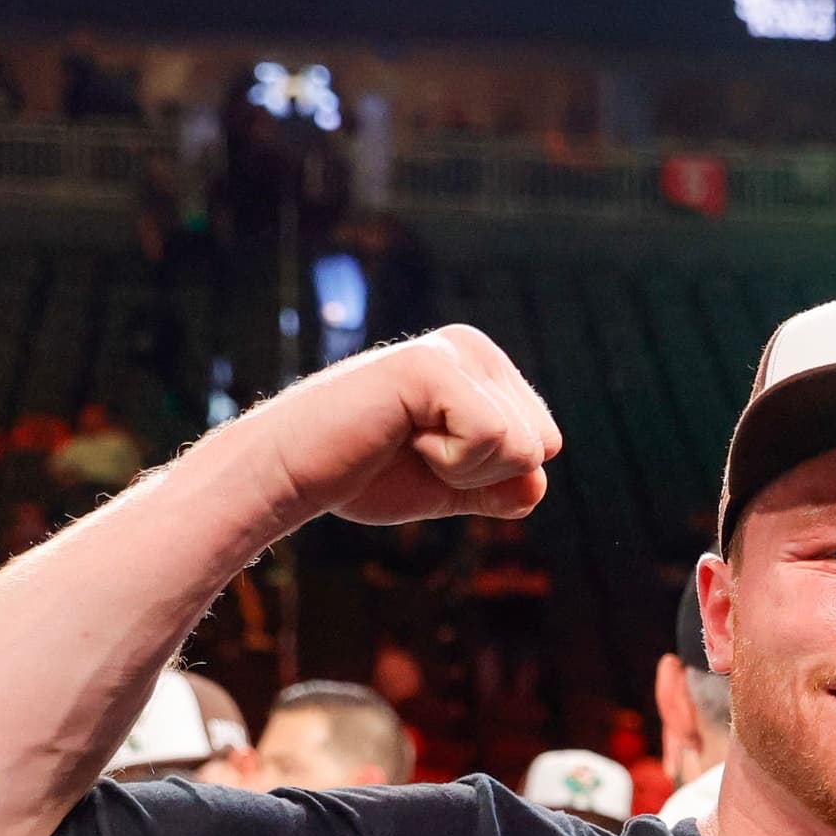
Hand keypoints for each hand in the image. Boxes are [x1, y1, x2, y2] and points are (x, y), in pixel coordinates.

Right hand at [237, 325, 559, 530]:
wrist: (290, 474)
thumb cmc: (361, 475)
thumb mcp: (449, 487)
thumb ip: (499, 487)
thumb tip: (539, 484)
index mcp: (484, 368)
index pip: (546, 444)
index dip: (492, 476)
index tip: (432, 458)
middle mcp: (474, 348)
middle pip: (543, 444)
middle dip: (484, 474)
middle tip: (415, 453)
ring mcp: (454, 351)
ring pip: (524, 446)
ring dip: (463, 470)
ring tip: (404, 442)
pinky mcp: (432, 367)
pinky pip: (492, 440)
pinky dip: (450, 464)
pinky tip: (400, 438)